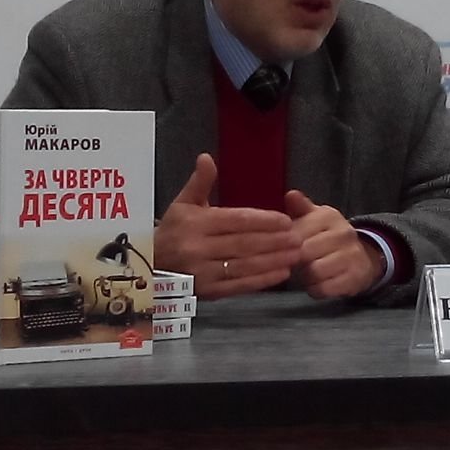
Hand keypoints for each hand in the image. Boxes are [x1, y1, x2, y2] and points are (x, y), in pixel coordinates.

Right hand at [155, 154, 302, 298]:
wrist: (151, 265)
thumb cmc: (173, 231)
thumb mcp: (182, 204)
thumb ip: (200, 182)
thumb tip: (206, 157)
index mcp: (195, 222)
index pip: (236, 220)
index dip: (263, 221)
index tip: (286, 221)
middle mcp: (197, 247)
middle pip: (244, 243)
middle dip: (275, 241)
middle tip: (299, 238)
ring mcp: (203, 272)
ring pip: (245, 265)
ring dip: (274, 260)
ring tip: (297, 255)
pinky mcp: (208, 291)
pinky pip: (240, 285)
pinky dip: (263, 280)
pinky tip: (282, 273)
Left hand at [283, 189, 384, 299]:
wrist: (362, 258)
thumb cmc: (327, 237)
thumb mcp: (314, 218)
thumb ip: (300, 208)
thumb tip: (291, 194)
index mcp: (329, 216)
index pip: (296, 232)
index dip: (286, 245)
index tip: (286, 249)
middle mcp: (344, 233)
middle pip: (305, 253)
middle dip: (295, 261)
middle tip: (296, 263)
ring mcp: (352, 256)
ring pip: (314, 272)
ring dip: (305, 277)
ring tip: (307, 273)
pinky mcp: (355, 278)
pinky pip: (324, 288)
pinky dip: (316, 289)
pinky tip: (317, 284)